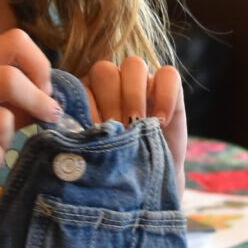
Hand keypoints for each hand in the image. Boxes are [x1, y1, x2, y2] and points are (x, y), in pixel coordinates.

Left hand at [84, 55, 187, 184]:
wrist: (149, 182)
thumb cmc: (117, 166)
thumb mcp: (97, 153)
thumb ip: (85, 136)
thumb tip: (78, 131)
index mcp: (88, 95)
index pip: (81, 85)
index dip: (87, 107)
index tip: (94, 133)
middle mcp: (113, 82)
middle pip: (104, 70)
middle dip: (109, 101)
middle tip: (117, 129)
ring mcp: (142, 81)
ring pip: (134, 65)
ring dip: (133, 95)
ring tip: (137, 124)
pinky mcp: (170, 86)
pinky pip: (168, 74)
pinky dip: (164, 96)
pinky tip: (161, 121)